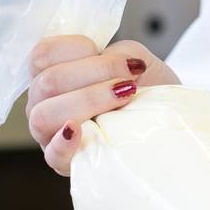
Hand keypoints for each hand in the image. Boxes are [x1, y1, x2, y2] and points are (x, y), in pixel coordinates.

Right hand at [27, 35, 179, 175]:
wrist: (168, 117)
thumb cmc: (146, 86)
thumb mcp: (134, 58)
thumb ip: (113, 54)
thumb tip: (103, 64)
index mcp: (52, 72)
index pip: (42, 54)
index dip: (78, 48)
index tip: (116, 58)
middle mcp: (44, 101)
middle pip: (46, 83)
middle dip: (96, 74)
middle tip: (129, 81)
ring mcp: (51, 133)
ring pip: (44, 115)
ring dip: (88, 101)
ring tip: (122, 100)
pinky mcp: (66, 161)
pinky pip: (52, 155)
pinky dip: (63, 142)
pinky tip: (78, 131)